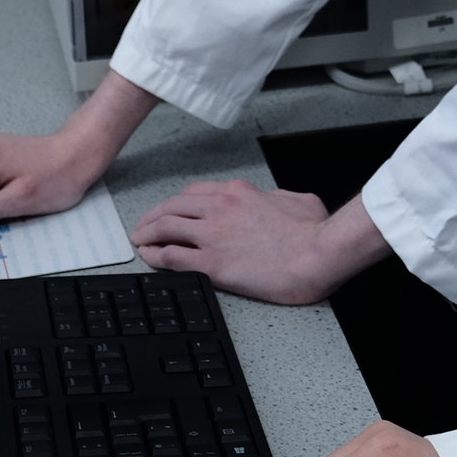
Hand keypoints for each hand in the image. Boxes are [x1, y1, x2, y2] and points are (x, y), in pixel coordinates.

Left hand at [131, 180, 390, 304]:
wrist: (315, 255)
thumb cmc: (313, 233)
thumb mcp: (299, 199)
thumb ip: (278, 197)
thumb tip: (274, 200)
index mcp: (239, 193)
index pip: (196, 193)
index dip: (178, 204)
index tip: (172, 212)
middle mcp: (221, 208)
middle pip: (174, 207)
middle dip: (155, 216)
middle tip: (145, 226)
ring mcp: (213, 235)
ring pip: (166, 227)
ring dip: (148, 233)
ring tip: (140, 242)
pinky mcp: (212, 263)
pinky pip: (171, 256)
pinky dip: (155, 255)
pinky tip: (148, 258)